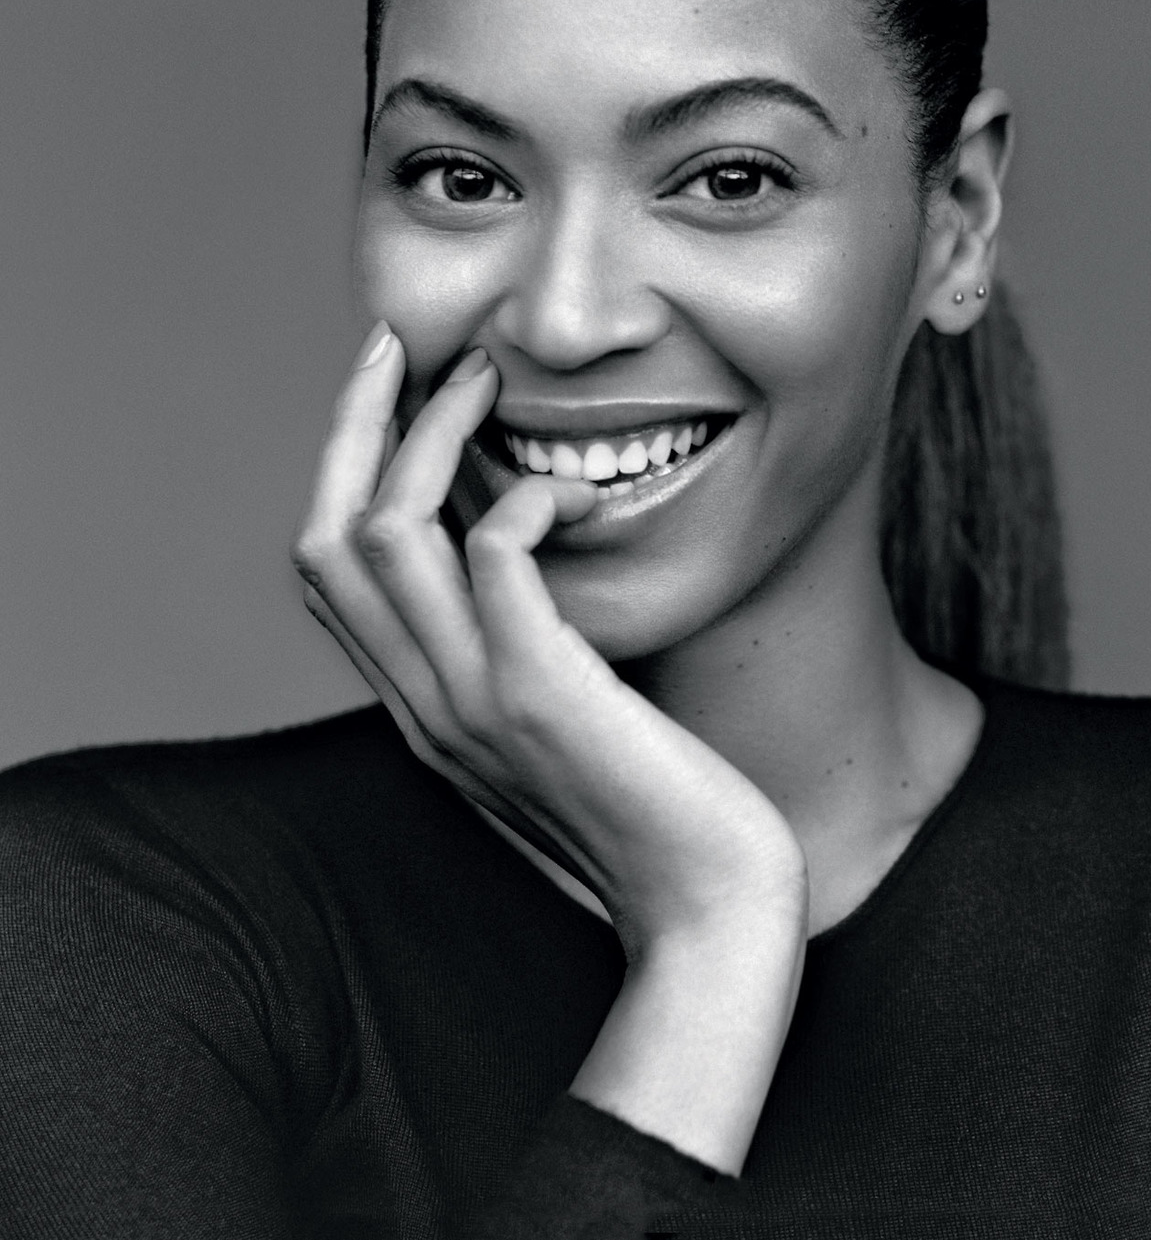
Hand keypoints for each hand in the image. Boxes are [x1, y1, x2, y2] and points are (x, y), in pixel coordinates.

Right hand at [291, 324, 808, 1169]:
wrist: (712, 915)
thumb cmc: (661, 815)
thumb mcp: (564, 727)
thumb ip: (523, 656)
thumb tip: (531, 561)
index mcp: (423, 709)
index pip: (328, 571)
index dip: (342, 468)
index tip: (388, 387)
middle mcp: (423, 705)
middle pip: (325, 537)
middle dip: (355, 425)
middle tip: (408, 347)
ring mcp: (472, 702)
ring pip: (386, 531)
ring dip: (434, 436)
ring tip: (488, 382)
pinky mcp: (540, 695)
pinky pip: (495, 554)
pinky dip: (529, 498)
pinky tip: (581, 496)